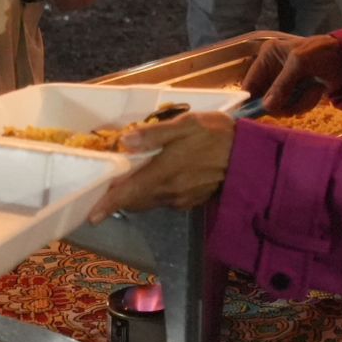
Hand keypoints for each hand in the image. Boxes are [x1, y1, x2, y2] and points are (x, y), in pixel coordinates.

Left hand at [86, 112, 236, 221]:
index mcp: (164, 172)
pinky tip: (158, 178)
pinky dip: (154, 193)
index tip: (91, 216)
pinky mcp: (192, 200)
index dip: (108, 204)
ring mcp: (182, 199)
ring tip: (129, 181)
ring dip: (137, 196)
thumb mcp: (186, 124)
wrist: (250, 156)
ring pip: (149, 202)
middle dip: (120, 199)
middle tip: (107, 189)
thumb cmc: (217, 135)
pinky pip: (165, 201)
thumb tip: (124, 142)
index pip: (129, 193)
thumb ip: (155, 134)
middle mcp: (169, 192)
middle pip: (135, 201)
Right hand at [240, 34, 341, 114]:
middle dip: (282, 103)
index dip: (249, 101)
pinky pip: (294, 107)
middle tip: (293, 102)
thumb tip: (267, 107)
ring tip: (312, 90)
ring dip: (297, 103)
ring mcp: (286, 84)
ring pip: (281, 107)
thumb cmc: (322, 53)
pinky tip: (316, 91)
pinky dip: (306, 103)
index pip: (249, 84)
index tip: (251, 116)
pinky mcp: (297, 94)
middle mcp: (273, 71)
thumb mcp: (300, 63)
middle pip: (264, 100)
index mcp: (268, 56)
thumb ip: (282, 84)